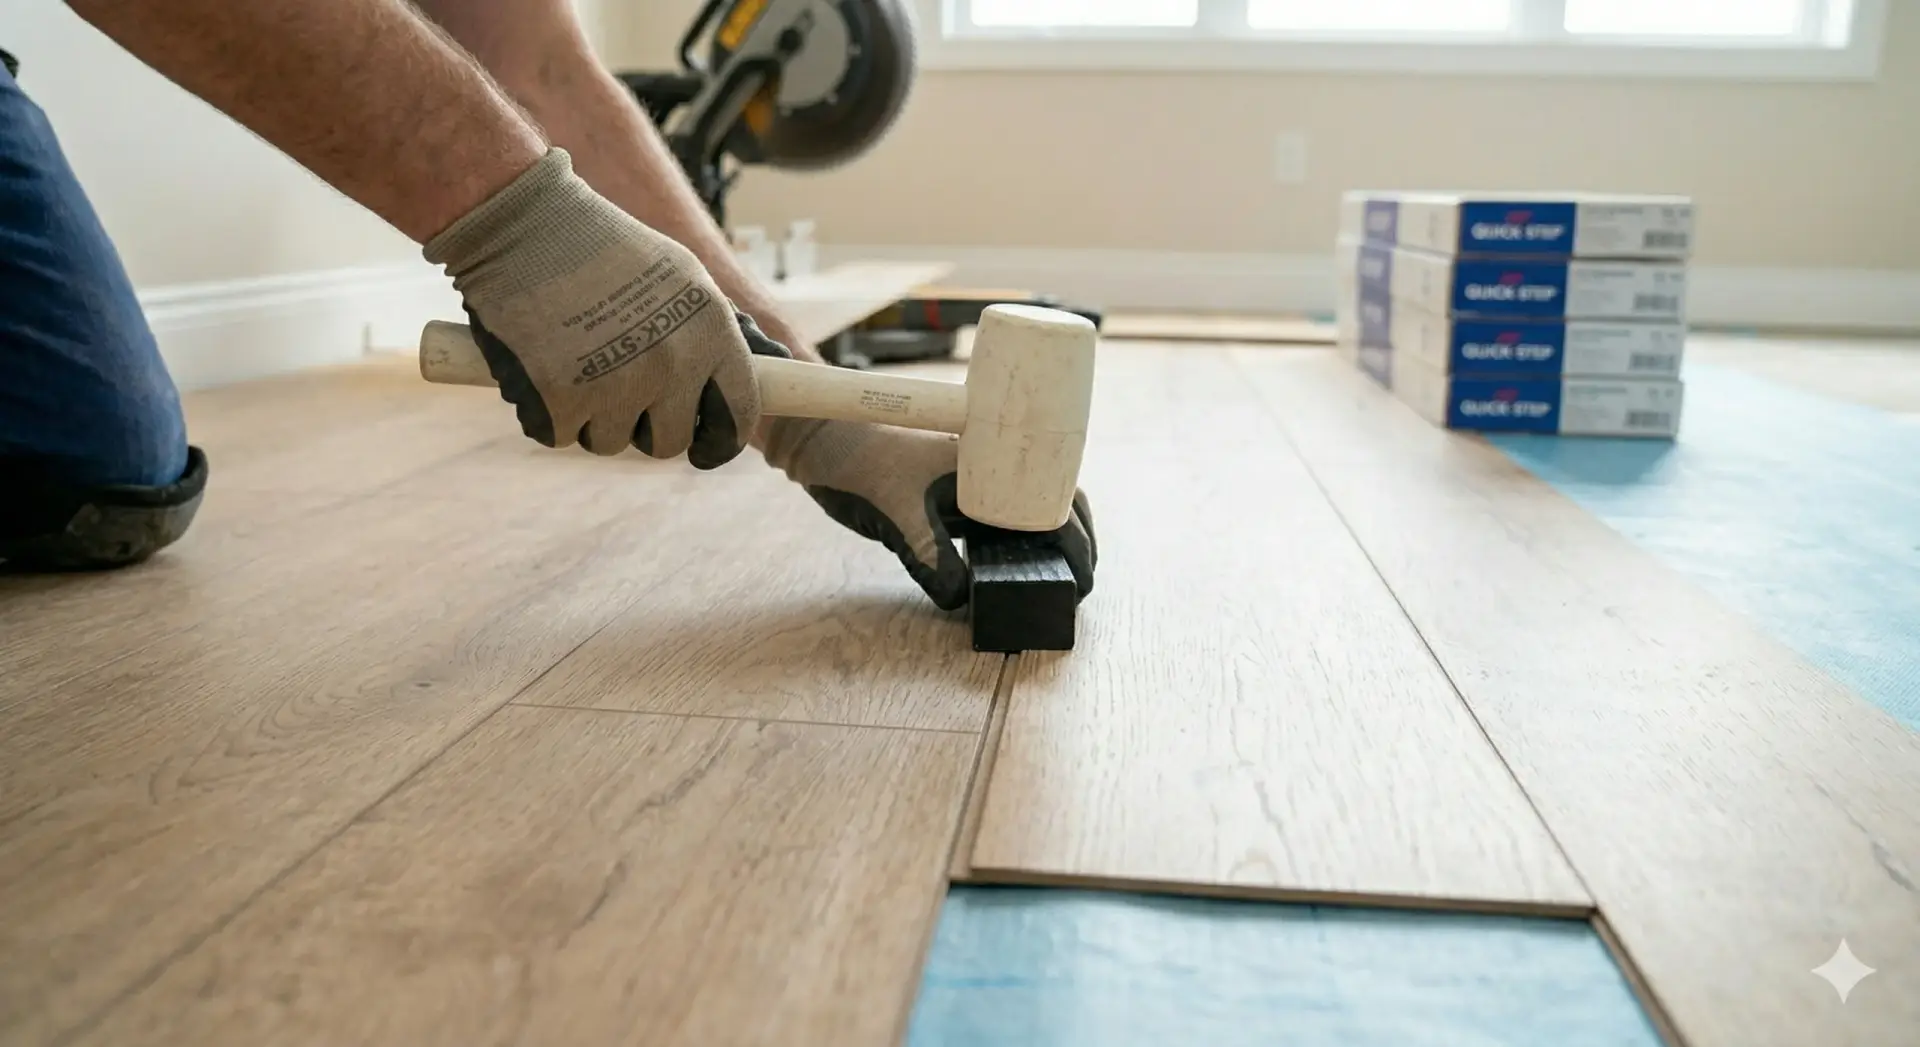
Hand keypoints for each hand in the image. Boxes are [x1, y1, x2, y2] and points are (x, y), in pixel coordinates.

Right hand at [423, 148, 782, 467]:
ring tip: (574, 359)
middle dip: (644, 426)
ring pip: (611, 442)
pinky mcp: (561, 399)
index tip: (704, 449)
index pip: (737, 415)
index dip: (720, 441)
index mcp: (712, 331)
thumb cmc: (602, 245)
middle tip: (618, 390)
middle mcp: (673, 363)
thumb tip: (771, 363)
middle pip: (669, 443)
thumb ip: (715, 330)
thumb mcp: (681, 275)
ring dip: (590, 416)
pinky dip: (546, 411)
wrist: (524, 222)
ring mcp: (617, 384)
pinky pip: (559, 434)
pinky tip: (540, 364)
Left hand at [762, 417, 1096, 609]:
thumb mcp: (898, 518)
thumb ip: (932, 561)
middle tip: (1081, 583)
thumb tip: (963, 602)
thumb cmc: (860, 464)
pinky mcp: (949, 489)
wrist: (820, 435)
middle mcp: (989, 466)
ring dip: (1048, 539)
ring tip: (1061, 576)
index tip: (1083, 581)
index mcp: (990, 463)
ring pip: (1026, 508)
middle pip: (1053, 501)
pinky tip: (1013, 564)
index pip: (1054, 502)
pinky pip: (997, 515)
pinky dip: (1015, 538)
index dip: (1078, 544)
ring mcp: (972, 476)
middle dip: (1077, 540)